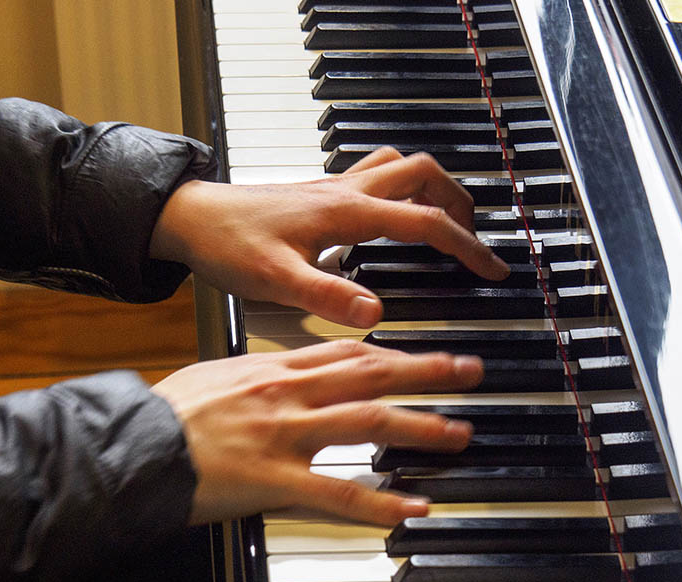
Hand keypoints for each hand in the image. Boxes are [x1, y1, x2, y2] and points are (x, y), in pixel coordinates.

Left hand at [149, 147, 509, 328]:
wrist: (189, 218)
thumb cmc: (227, 245)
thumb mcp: (277, 281)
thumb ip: (327, 296)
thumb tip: (376, 313)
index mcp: (346, 213)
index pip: (425, 222)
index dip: (466, 246)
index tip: (491, 269)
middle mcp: (345, 192)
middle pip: (423, 175)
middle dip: (458, 203)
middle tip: (474, 237)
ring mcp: (332, 189)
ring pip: (399, 167)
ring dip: (430, 187)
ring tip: (446, 219)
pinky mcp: (318, 194)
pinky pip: (373, 176)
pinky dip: (397, 189)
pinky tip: (389, 218)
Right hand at [152, 340, 483, 525]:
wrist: (133, 441)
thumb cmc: (168, 411)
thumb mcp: (217, 375)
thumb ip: (258, 374)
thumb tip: (280, 372)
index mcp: (275, 369)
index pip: (348, 353)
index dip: (394, 353)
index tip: (423, 354)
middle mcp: (289, 395)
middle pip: (373, 376)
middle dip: (428, 372)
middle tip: (469, 371)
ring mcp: (286, 436)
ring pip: (369, 424)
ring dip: (421, 426)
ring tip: (459, 432)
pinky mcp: (274, 481)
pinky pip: (338, 493)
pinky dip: (380, 500)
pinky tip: (412, 507)